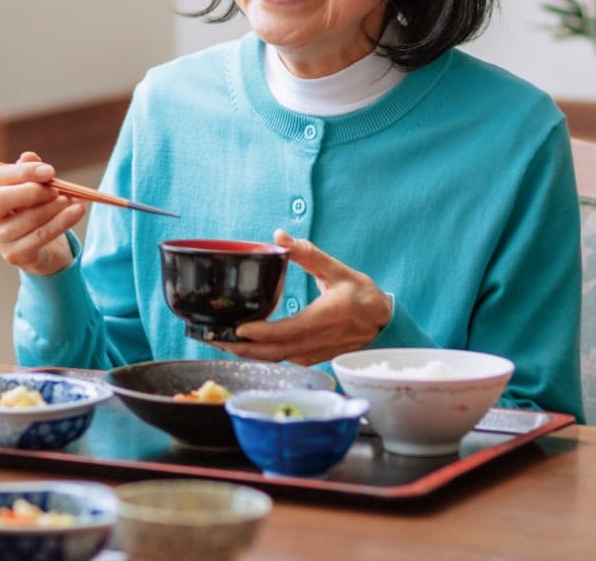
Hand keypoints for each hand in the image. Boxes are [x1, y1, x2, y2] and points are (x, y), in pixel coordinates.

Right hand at [0, 152, 83, 275]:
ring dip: (53, 206)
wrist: (42, 247)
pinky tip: (78, 210)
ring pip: (27, 219)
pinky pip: (41, 236)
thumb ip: (28, 171)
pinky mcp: (14, 256)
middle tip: (57, 188)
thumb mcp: (30, 187)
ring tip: (72, 199)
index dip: (24, 172)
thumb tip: (29, 156)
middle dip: (33, 190)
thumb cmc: (31, 209)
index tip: (50, 170)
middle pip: (2, 199)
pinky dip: (63, 221)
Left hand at [217, 229, 391, 365]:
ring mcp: (315, 352)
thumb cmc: (360, 293)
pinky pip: (282, 359)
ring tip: (219, 342)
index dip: (263, 333)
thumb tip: (280, 235)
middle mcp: (319, 340)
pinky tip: (241, 345)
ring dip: (247, 353)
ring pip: (277, 359)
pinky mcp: (312, 357)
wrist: (381, 320)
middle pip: (276, 352)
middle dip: (243, 348)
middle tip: (214, 338)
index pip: (289, 331)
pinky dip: (260, 354)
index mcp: (326, 317)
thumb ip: (308, 254)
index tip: (239, 329)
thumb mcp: (337, 269)